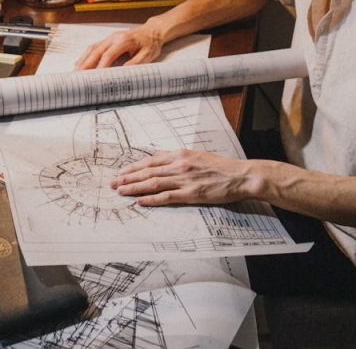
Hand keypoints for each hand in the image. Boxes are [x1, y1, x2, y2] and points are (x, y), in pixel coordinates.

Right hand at [74, 25, 163, 68]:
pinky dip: (87, 55)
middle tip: (78, 75)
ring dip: (84, 59)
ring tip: (76, 71)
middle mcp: (114, 38)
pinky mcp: (109, 40)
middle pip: (96, 51)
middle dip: (86, 63)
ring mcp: (110, 38)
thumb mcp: (147, 55)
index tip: (95, 77)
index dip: (101, 66)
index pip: (108, 55)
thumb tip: (122, 73)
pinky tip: (82, 62)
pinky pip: (95, 47)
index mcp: (124, 41)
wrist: (152, 31)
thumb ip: (135, 64)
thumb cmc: (150, 43)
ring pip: (93, 48)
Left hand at [109, 149, 259, 205]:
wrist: (241, 176)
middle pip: (148, 171)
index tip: (122, 172)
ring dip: (134, 187)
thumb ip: (180, 158)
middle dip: (128, 177)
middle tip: (113, 183)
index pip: (151, 160)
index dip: (134, 167)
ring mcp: (185, 179)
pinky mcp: (191, 193)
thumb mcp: (199, 156)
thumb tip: (162, 159)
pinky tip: (140, 202)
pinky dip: (151, 199)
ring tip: (120, 192)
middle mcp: (180, 164)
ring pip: (153, 183)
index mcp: (182, 154)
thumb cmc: (223, 167)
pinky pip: (166, 197)